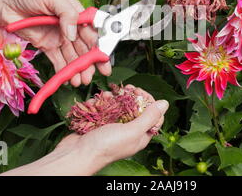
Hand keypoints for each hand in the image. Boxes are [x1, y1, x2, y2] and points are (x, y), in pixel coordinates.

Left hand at [0, 0, 110, 85]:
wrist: (2, 1)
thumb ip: (66, 14)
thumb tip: (73, 34)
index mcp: (75, 12)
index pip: (91, 29)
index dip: (98, 43)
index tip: (103, 55)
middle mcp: (69, 26)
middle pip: (85, 46)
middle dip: (91, 60)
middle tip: (97, 73)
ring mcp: (58, 37)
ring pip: (73, 56)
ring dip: (79, 69)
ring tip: (82, 80)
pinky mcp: (46, 46)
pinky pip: (58, 60)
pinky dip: (64, 71)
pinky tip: (70, 79)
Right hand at [0, 99, 168, 175]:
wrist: (76, 154)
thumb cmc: (105, 147)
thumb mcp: (132, 131)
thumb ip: (149, 117)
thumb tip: (165, 104)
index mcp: (140, 135)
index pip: (152, 115)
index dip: (148, 100)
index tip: (139, 91)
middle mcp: (128, 131)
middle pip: (135, 107)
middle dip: (130, 95)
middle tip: (126, 88)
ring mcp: (113, 126)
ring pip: (118, 105)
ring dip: (113, 97)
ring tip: (107, 94)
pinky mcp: (99, 123)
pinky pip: (103, 108)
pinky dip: (100, 102)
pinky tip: (97, 100)